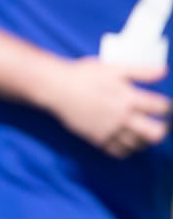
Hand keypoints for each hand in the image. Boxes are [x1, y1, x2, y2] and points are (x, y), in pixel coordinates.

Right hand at [40, 58, 169, 158]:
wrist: (56, 88)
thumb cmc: (84, 74)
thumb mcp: (113, 67)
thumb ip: (140, 70)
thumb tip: (164, 71)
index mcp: (128, 97)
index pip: (160, 107)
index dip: (167, 106)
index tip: (164, 105)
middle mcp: (122, 116)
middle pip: (155, 132)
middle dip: (163, 129)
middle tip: (160, 123)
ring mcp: (110, 130)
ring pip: (139, 144)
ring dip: (146, 139)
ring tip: (143, 132)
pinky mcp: (98, 138)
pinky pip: (119, 151)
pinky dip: (127, 149)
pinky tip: (127, 142)